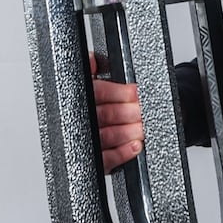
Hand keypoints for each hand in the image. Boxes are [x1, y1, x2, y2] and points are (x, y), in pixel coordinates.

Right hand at [90, 53, 143, 173]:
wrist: (99, 125)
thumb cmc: (96, 100)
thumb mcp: (90, 79)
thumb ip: (92, 67)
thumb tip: (93, 60)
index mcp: (80, 98)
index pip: (97, 92)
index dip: (117, 92)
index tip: (135, 91)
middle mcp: (81, 121)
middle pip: (105, 115)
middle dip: (128, 111)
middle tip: (142, 108)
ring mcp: (88, 143)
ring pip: (106, 137)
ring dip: (128, 131)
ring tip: (142, 127)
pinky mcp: (96, 162)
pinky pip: (107, 160)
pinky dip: (123, 153)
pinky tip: (136, 145)